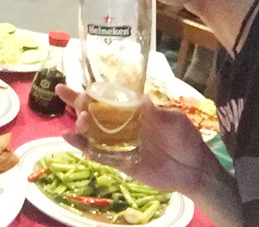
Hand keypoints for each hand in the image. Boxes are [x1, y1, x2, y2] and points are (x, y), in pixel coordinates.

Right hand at [56, 85, 213, 193]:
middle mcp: (119, 126)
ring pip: (91, 134)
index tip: (64, 88)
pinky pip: (97, 154)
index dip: (83, 93)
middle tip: (77, 103)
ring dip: (80, 126)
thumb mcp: (173, 120)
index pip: (103, 99)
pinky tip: (70, 138)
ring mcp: (117, 145)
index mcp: (130, 112)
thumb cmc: (185, 139)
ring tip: (79, 122)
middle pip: (91, 114)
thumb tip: (136, 99)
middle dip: (78, 106)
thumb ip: (154, 112)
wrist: (195, 170)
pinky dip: (83, 147)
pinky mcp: (118, 162)